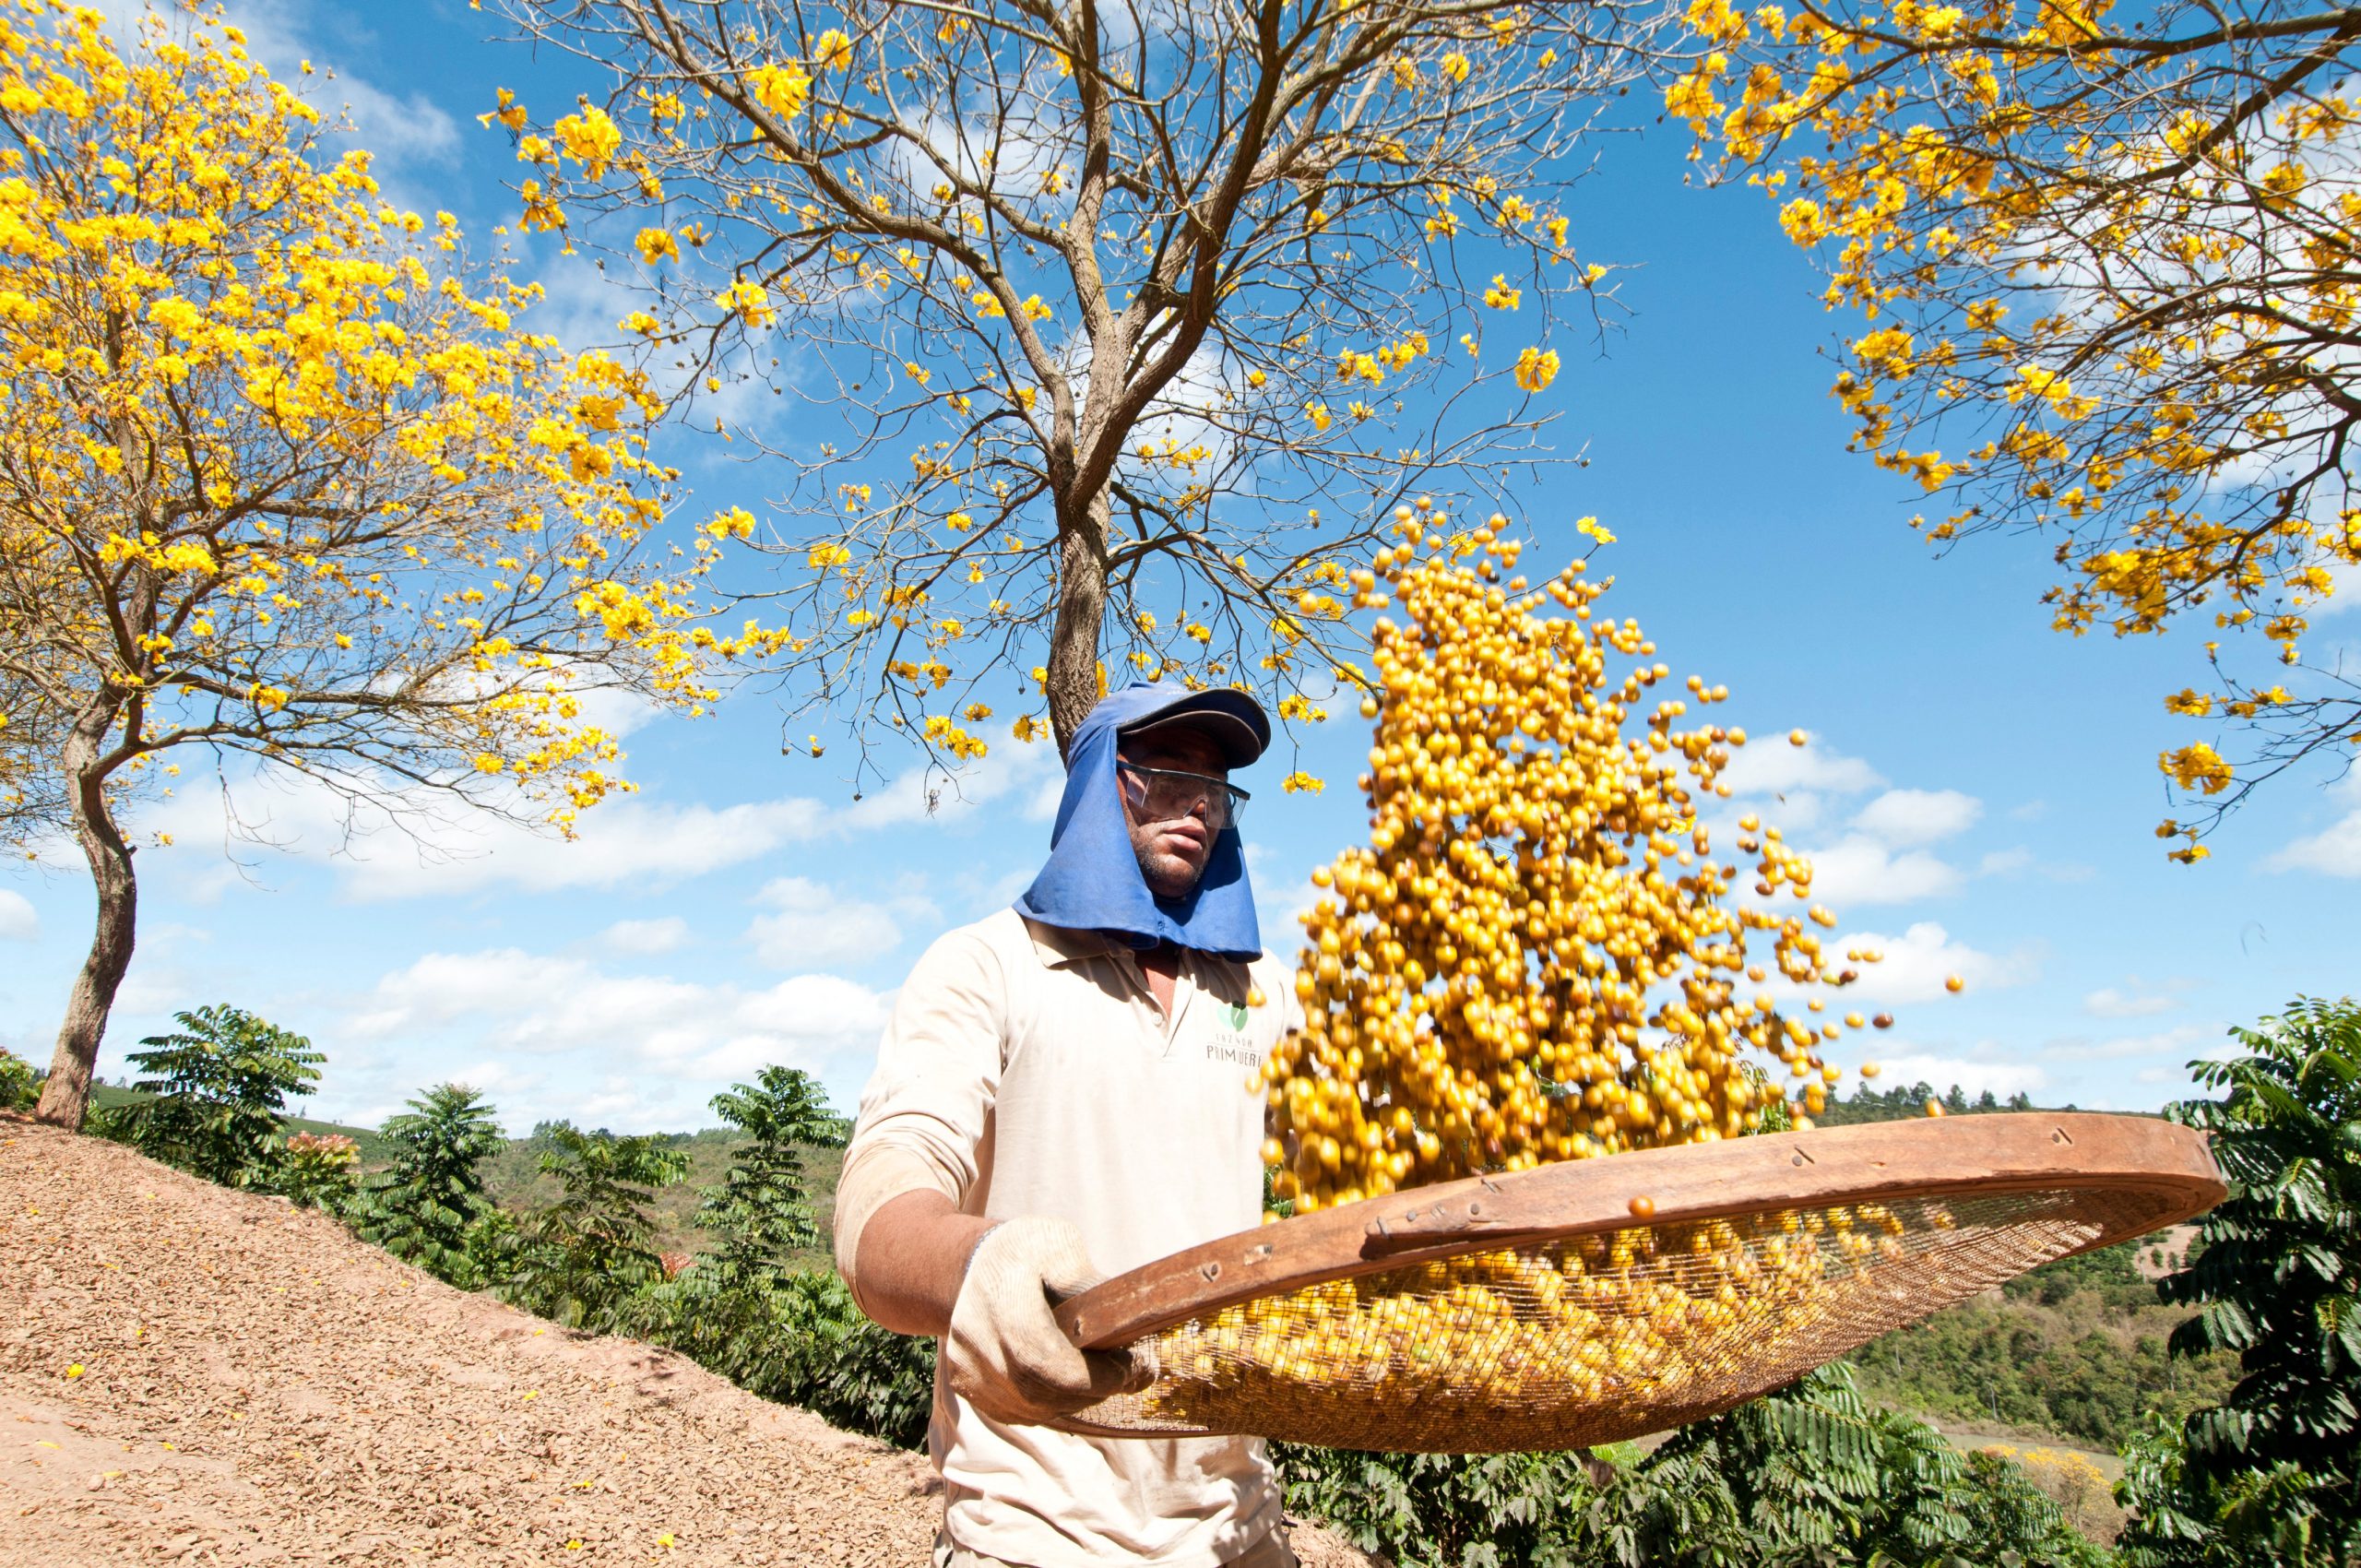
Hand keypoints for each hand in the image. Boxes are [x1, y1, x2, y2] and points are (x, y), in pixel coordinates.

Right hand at [942, 1217, 1150, 1423]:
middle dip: (1092, 1390)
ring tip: (1102, 1376)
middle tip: (1127, 1374)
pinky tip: (1071, 1383)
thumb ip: (1090, 1283)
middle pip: (1038, 1391)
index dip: (1092, 1376)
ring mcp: (966, 1368)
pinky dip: (1050, 1405)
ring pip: (1030, 1409)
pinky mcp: (967, 1385)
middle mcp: (974, 1340)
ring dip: (1075, 1400)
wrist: (972, 1264)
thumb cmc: (1024, 1251)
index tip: (1131, 1366)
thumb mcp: (1060, 1245)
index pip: (1043, 1359)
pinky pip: (1017, 1412)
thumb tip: (1130, 1323)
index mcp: (1000, 1300)